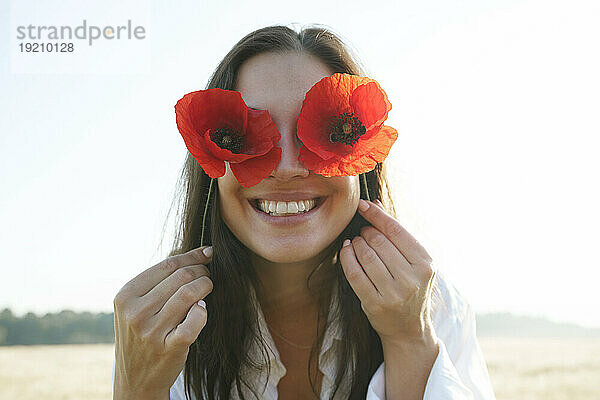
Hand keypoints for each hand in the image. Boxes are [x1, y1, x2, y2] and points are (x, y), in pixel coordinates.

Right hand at [112, 246, 212, 398]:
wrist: (136, 380)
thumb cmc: (142, 335)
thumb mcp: (136, 307)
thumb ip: (159, 282)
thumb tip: (199, 254)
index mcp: (126, 296)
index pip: (167, 265)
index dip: (193, 256)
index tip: (208, 253)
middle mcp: (136, 312)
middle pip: (181, 276)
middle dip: (202, 271)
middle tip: (209, 275)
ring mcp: (152, 331)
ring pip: (191, 293)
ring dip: (206, 286)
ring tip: (208, 288)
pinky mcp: (169, 347)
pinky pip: (196, 319)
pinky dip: (203, 312)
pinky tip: (202, 310)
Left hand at [339, 199, 437, 344]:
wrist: (409, 329)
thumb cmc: (411, 289)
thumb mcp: (414, 262)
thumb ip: (397, 234)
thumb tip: (375, 204)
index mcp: (425, 264)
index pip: (396, 230)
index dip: (376, 215)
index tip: (362, 204)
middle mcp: (412, 278)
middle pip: (379, 242)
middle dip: (366, 231)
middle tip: (362, 231)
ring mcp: (394, 293)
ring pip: (366, 255)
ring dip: (356, 243)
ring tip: (355, 242)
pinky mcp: (376, 304)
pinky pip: (355, 273)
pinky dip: (347, 258)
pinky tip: (346, 250)